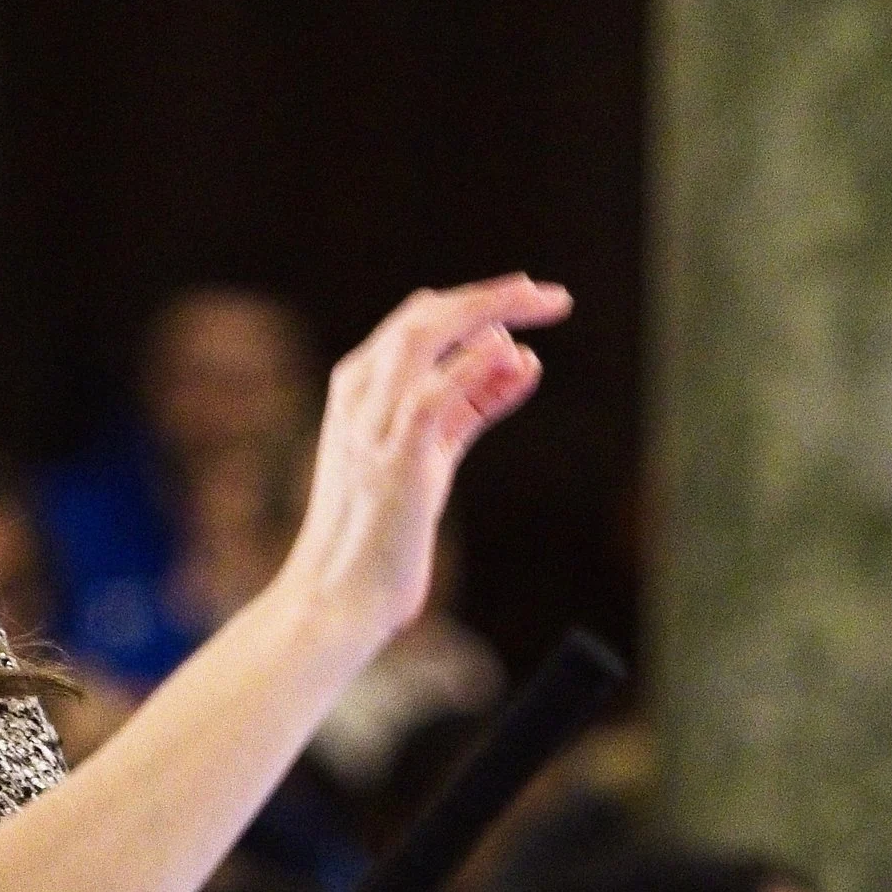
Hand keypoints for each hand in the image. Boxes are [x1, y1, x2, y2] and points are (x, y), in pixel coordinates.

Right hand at [280, 277, 570, 655]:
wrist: (339, 596)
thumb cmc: (383, 531)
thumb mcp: (432, 453)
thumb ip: (471, 404)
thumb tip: (524, 358)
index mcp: (358, 389)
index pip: (420, 322)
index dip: (478, 303)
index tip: (530, 298)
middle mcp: (359, 396)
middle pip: (424, 316)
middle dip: (490, 296)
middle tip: (551, 295)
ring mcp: (372, 426)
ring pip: (423, 337)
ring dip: (487, 311)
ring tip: (543, 302)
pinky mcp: (394, 460)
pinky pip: (431, 397)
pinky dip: (470, 368)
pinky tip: (511, 352)